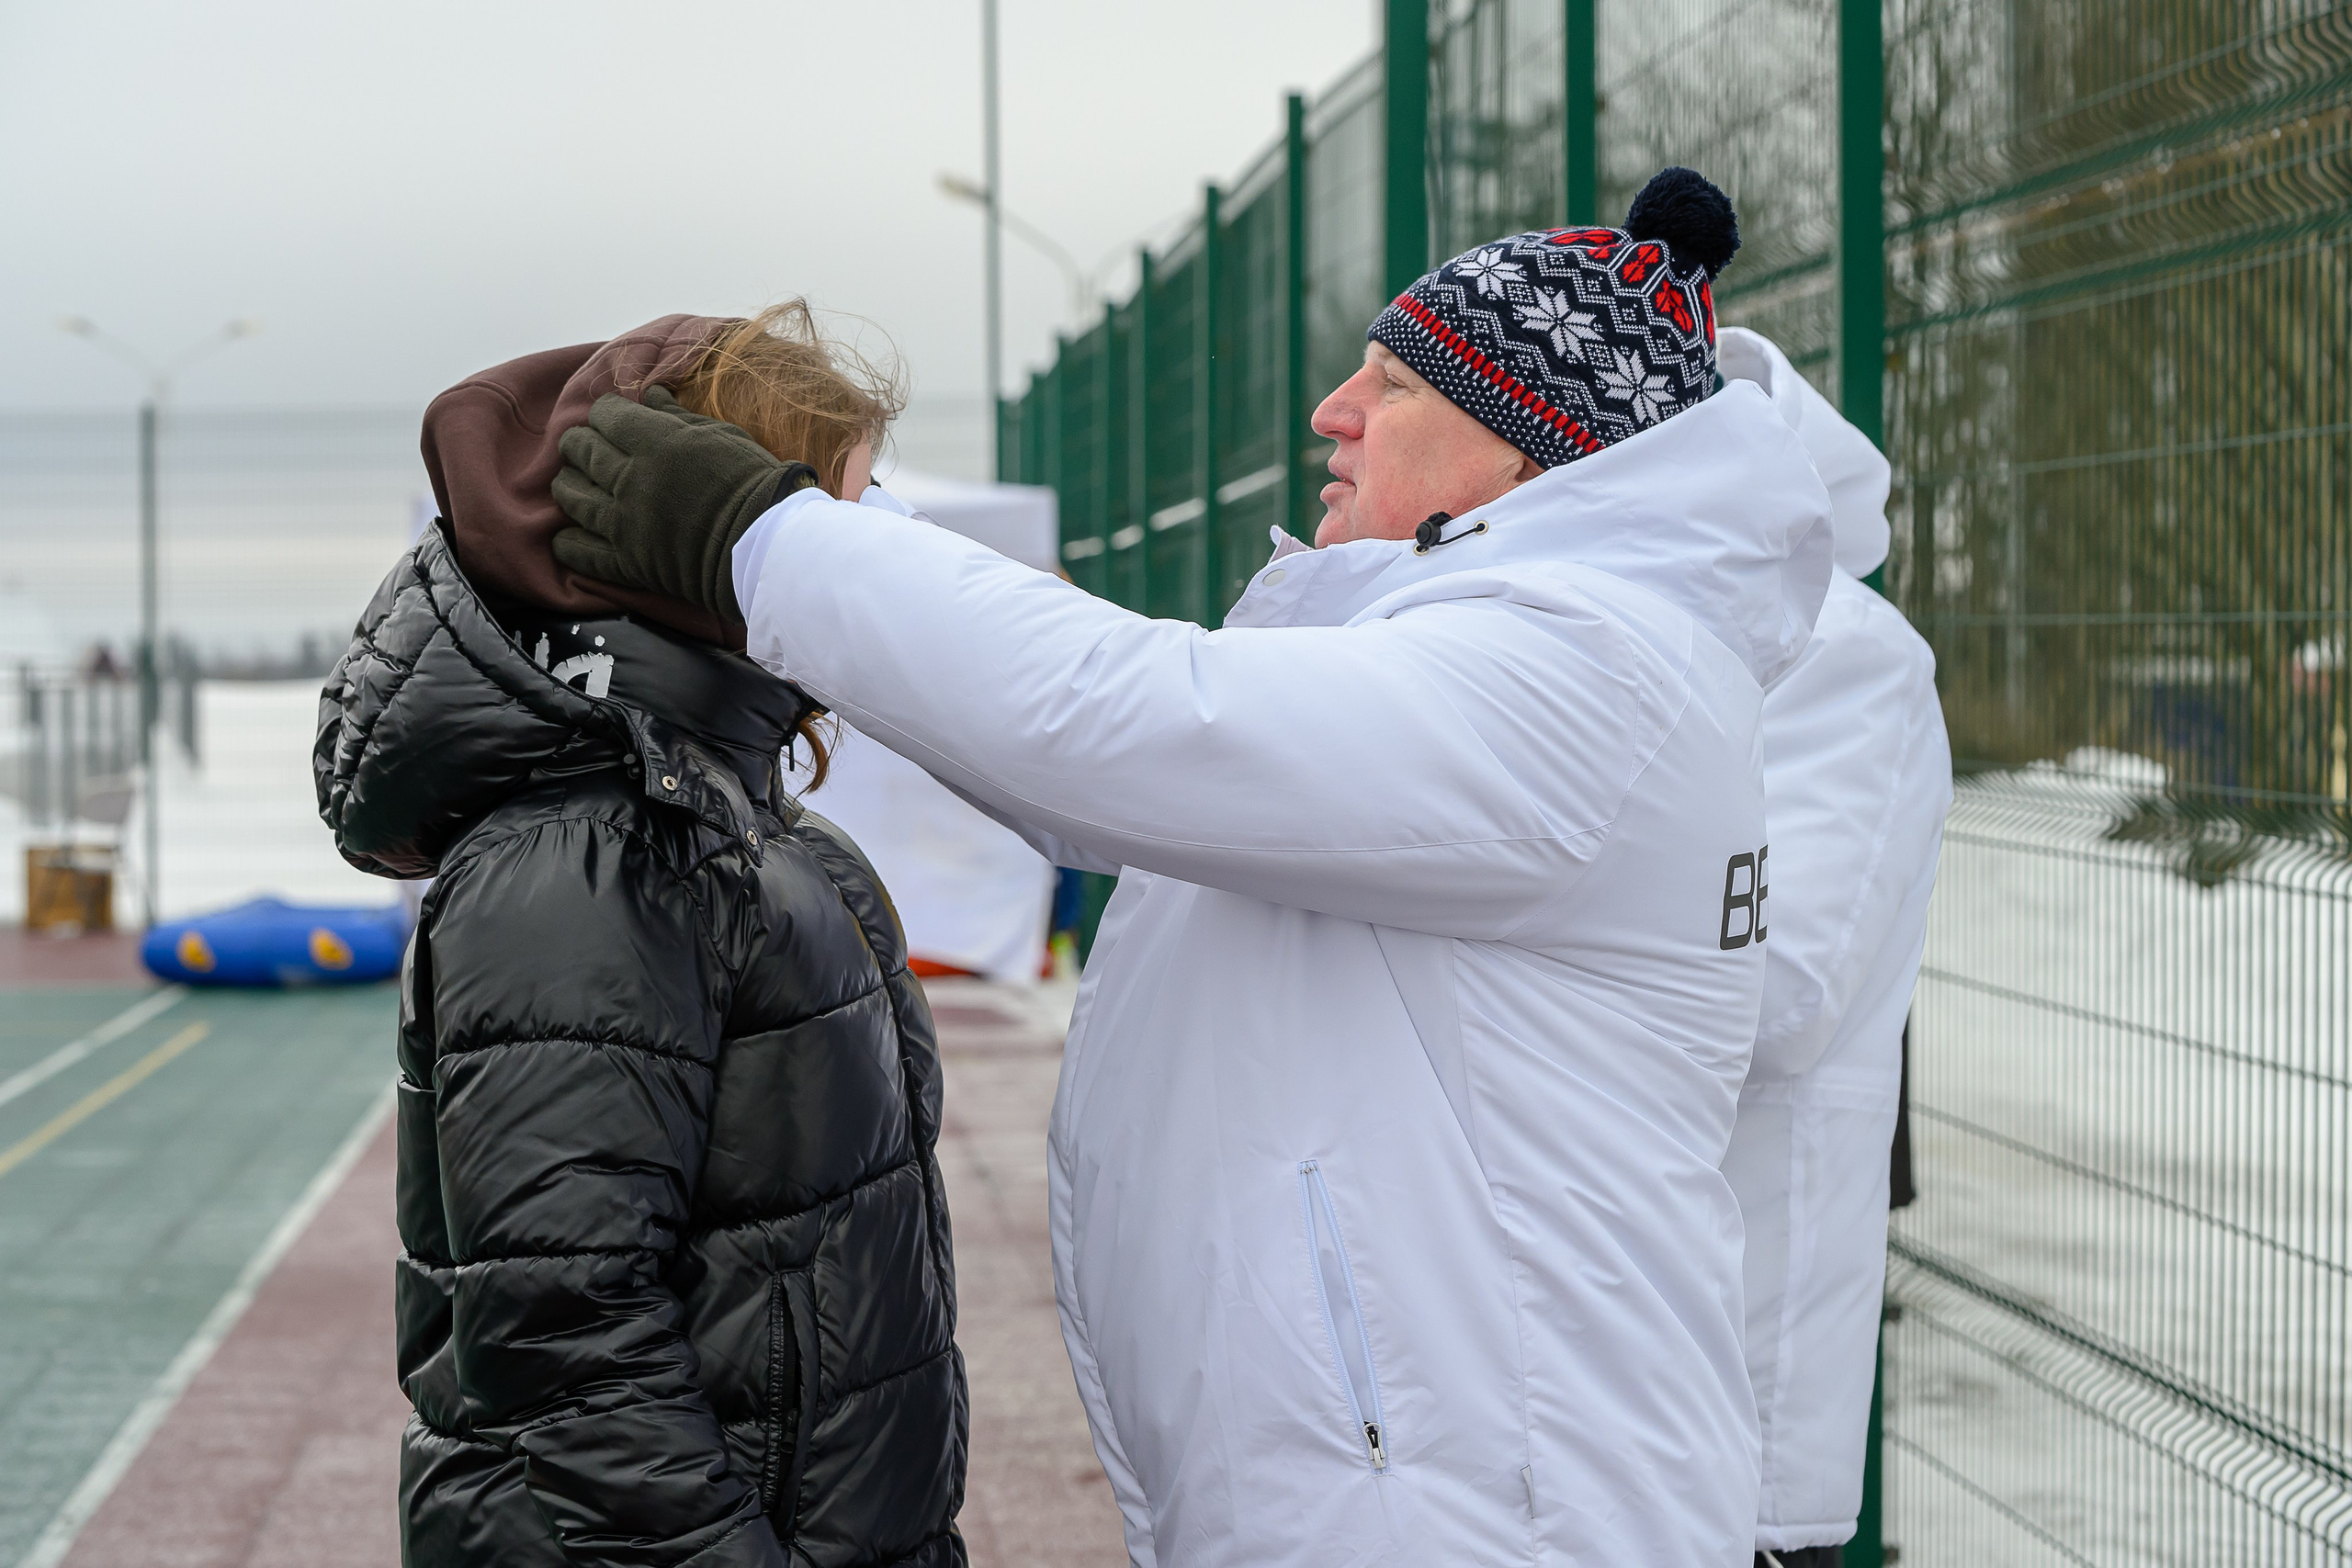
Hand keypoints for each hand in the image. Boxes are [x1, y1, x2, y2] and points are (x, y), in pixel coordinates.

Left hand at [551, 387, 816, 620]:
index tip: (615, 417)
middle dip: (580, 443)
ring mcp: (624, 523)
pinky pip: (578, 551)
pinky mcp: (627, 563)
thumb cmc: (755, 484)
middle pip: (579, 450)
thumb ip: (678, 416)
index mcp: (656, 442)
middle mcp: (632, 480)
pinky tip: (569, 533)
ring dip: (569, 485)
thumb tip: (651, 393)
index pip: (605, 414)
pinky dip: (568, 541)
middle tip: (587, 447)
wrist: (769, 547)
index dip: (607, 412)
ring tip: (576, 483)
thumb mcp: (722, 436)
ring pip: (570, 495)